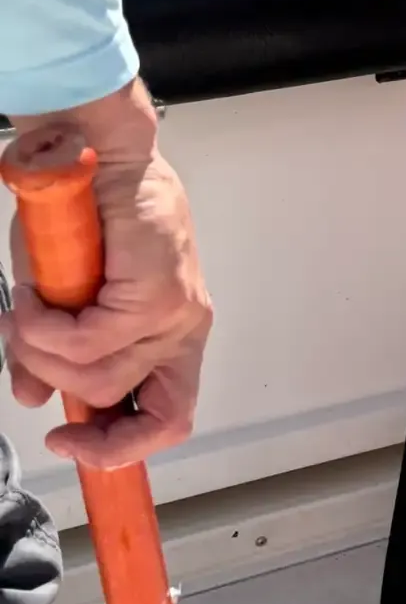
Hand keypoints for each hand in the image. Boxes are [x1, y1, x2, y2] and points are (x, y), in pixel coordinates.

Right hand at [3, 87, 211, 468]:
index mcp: (172, 334)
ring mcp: (176, 314)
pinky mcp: (155, 295)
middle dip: (93, 430)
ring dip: (43, 355)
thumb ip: (51, 353)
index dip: (121, 448)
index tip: (68, 440)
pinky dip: (42, 327)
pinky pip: (86, 342)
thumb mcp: (58, 300)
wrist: (90, 155)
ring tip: (23, 313)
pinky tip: (29, 299)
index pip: (170, 416)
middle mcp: (184, 329)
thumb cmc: (81, 216)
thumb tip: (32, 396)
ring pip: (99, 378)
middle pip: (158, 418)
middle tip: (44, 407)